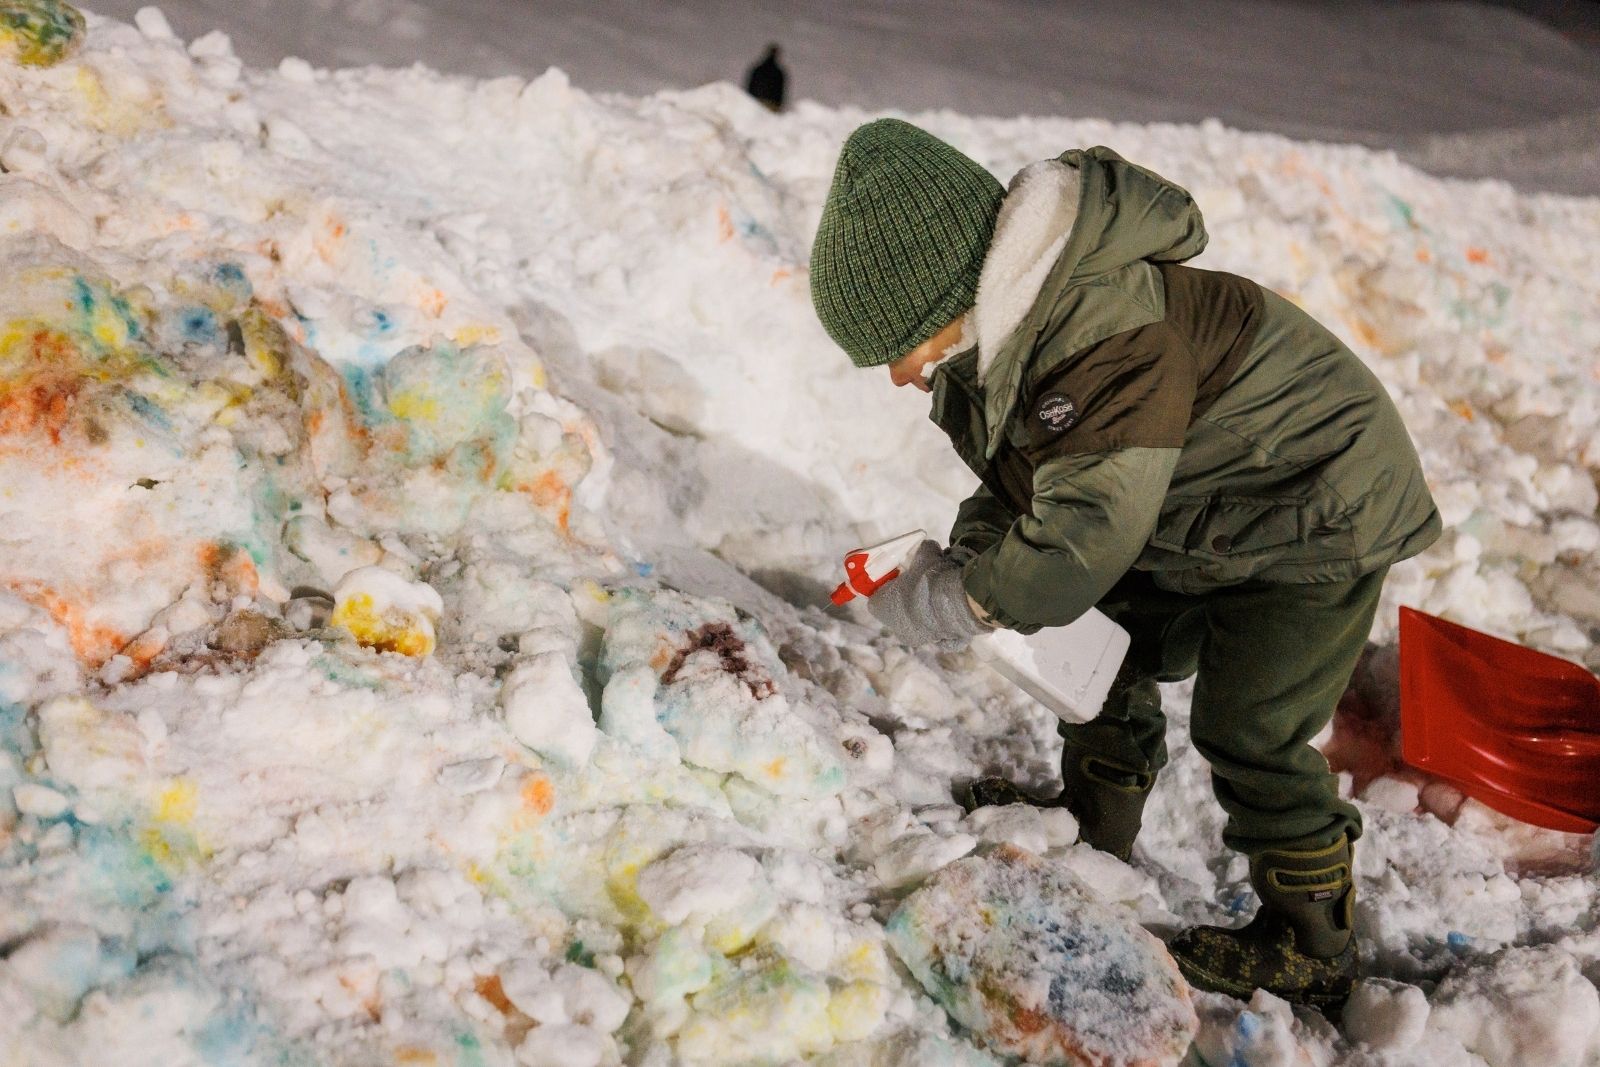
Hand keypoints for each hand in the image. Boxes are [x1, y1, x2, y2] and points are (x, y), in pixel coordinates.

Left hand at [867, 540, 987, 647]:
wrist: (954, 600)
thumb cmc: (929, 577)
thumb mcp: (924, 556)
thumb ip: (922, 552)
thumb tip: (929, 548)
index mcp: (880, 607)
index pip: (876, 598)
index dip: (887, 587)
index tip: (899, 577)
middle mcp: (895, 627)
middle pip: (896, 611)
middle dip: (906, 600)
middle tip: (920, 584)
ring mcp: (918, 638)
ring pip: (917, 623)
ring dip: (925, 612)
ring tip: (940, 595)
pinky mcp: (939, 643)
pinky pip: (939, 632)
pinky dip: (944, 623)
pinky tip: (952, 609)